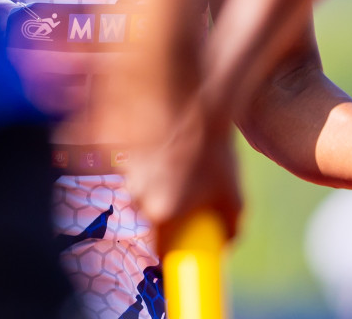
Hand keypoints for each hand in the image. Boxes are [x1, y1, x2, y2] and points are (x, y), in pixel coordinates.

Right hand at [124, 101, 242, 254]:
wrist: (196, 104)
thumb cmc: (215, 150)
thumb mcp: (233, 193)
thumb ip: (232, 225)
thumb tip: (227, 241)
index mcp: (161, 213)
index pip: (159, 247)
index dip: (171, 247)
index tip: (180, 239)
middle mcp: (137, 196)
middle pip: (148, 215)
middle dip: (163, 208)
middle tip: (183, 191)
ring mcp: (126, 171)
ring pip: (138, 188)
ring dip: (152, 181)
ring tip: (176, 162)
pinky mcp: (118, 148)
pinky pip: (131, 164)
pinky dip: (144, 159)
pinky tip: (162, 147)